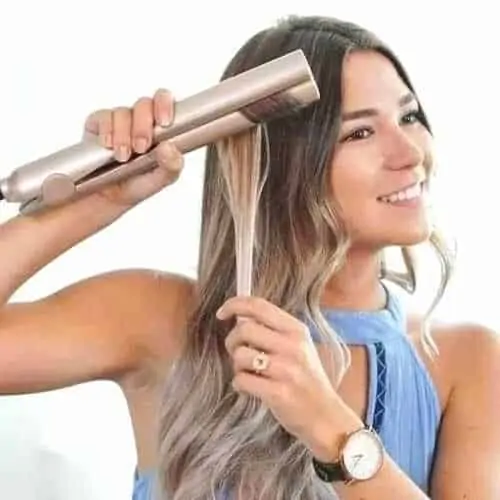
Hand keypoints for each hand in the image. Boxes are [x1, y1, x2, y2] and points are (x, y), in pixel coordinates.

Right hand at [83, 88, 183, 207]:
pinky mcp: (97, 126)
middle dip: (142, 126)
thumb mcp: (159, 181)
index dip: (164, 104)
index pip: (164, 103)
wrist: (105, 198)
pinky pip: (102, 118)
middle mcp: (139, 122)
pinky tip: (107, 145)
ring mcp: (118, 123)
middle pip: (144, 105)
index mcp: (159, 130)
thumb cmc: (135, 184)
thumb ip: (171, 166)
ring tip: (122, 156)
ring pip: (123, 113)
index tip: (164, 122)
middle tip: (141, 147)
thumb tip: (169, 148)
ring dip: (123, 134)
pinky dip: (106, 131)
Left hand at [217, 296, 349, 459]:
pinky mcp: (278, 393)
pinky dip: (240, 385)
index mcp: (296, 329)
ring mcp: (286, 369)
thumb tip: (240, 318)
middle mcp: (292, 346)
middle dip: (232, 341)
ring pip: (240, 355)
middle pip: (244, 329)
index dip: (234, 305)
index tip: (221, 313)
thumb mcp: (299, 346)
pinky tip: (252, 389)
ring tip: (250, 373)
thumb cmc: (307, 379)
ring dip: (237, 366)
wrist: (325, 416)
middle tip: (238, 353)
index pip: (259, 306)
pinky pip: (241, 380)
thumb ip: (274, 330)